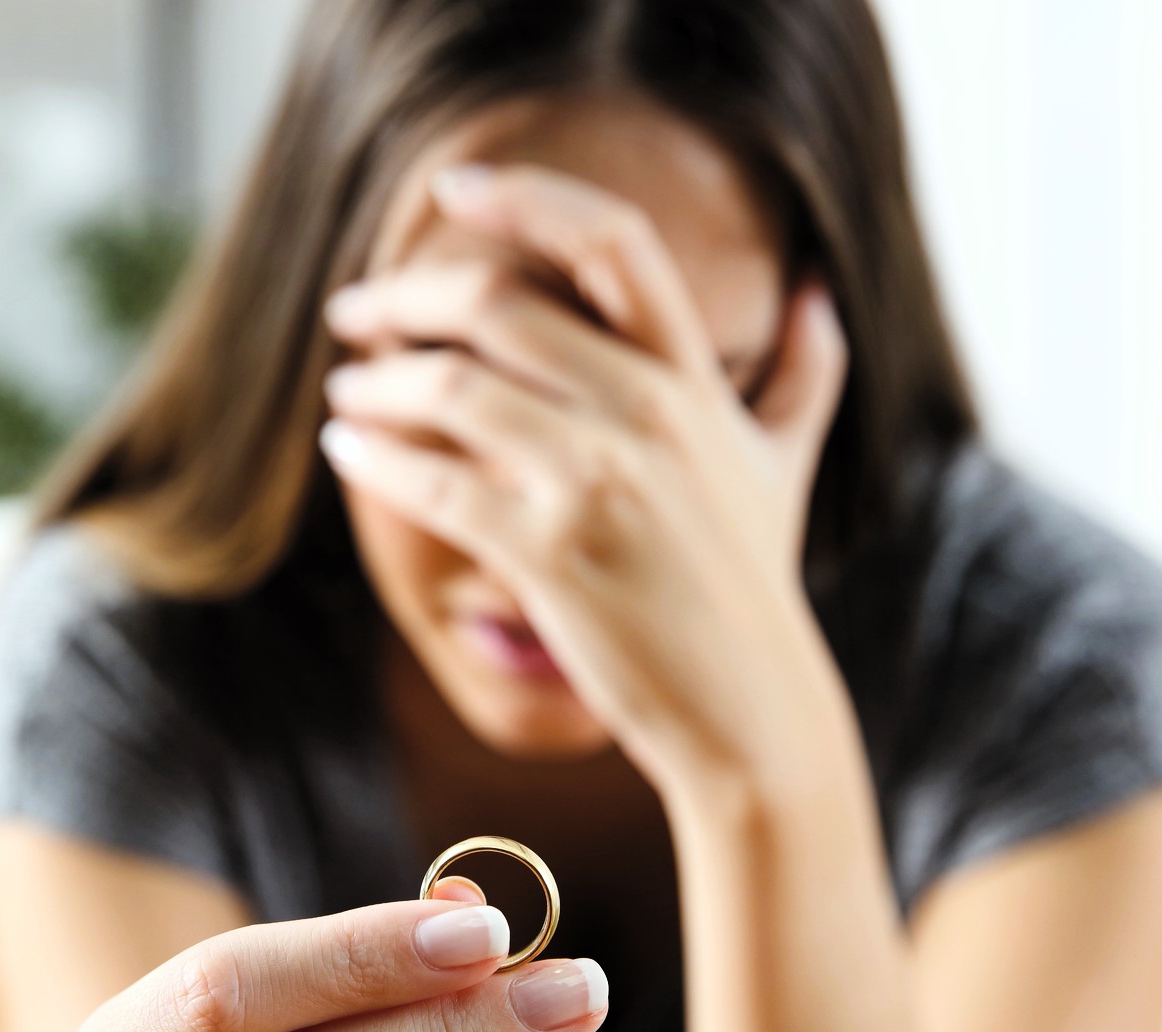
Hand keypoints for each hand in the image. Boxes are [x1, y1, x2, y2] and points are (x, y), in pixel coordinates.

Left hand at [318, 161, 851, 802]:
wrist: (752, 712)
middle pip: (500, 303)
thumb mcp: (784, 467)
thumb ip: (803, 372)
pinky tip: (346, 447)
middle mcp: (650, 413)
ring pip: (453, 387)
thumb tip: (817, 291)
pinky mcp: (552, 555)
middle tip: (356, 310)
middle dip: (408, 296)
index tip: (452, 190)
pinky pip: (436, 482)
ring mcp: (600, 483)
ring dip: (377, 380)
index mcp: (695, 380)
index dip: (526, 198)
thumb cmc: (752, 586)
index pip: (613, 242)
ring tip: (345, 390)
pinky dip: (376, 455)